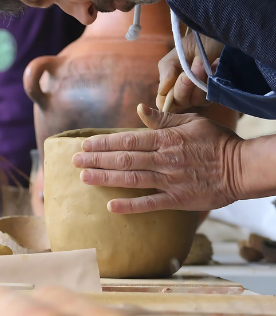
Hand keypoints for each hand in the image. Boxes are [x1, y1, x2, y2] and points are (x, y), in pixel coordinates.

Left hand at [71, 104, 244, 213]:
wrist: (242, 168)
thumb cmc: (216, 142)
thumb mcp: (191, 122)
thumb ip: (163, 119)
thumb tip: (139, 109)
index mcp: (166, 139)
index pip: (127, 140)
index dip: (103, 143)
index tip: (84, 145)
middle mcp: (164, 160)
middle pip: (123, 159)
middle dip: (96, 160)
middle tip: (75, 162)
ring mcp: (170, 181)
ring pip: (131, 179)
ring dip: (105, 179)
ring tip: (84, 178)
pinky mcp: (178, 200)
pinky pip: (150, 204)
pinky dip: (130, 205)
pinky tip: (110, 206)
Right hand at [156, 33, 222, 112]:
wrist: (227, 34)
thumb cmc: (201, 40)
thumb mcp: (180, 50)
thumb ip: (167, 68)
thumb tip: (162, 91)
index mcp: (174, 80)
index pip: (164, 100)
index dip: (164, 100)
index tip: (169, 89)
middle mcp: (188, 89)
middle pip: (179, 102)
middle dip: (181, 89)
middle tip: (186, 75)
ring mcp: (203, 91)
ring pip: (195, 100)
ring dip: (196, 84)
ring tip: (200, 63)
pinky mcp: (219, 90)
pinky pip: (210, 96)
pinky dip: (209, 84)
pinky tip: (212, 68)